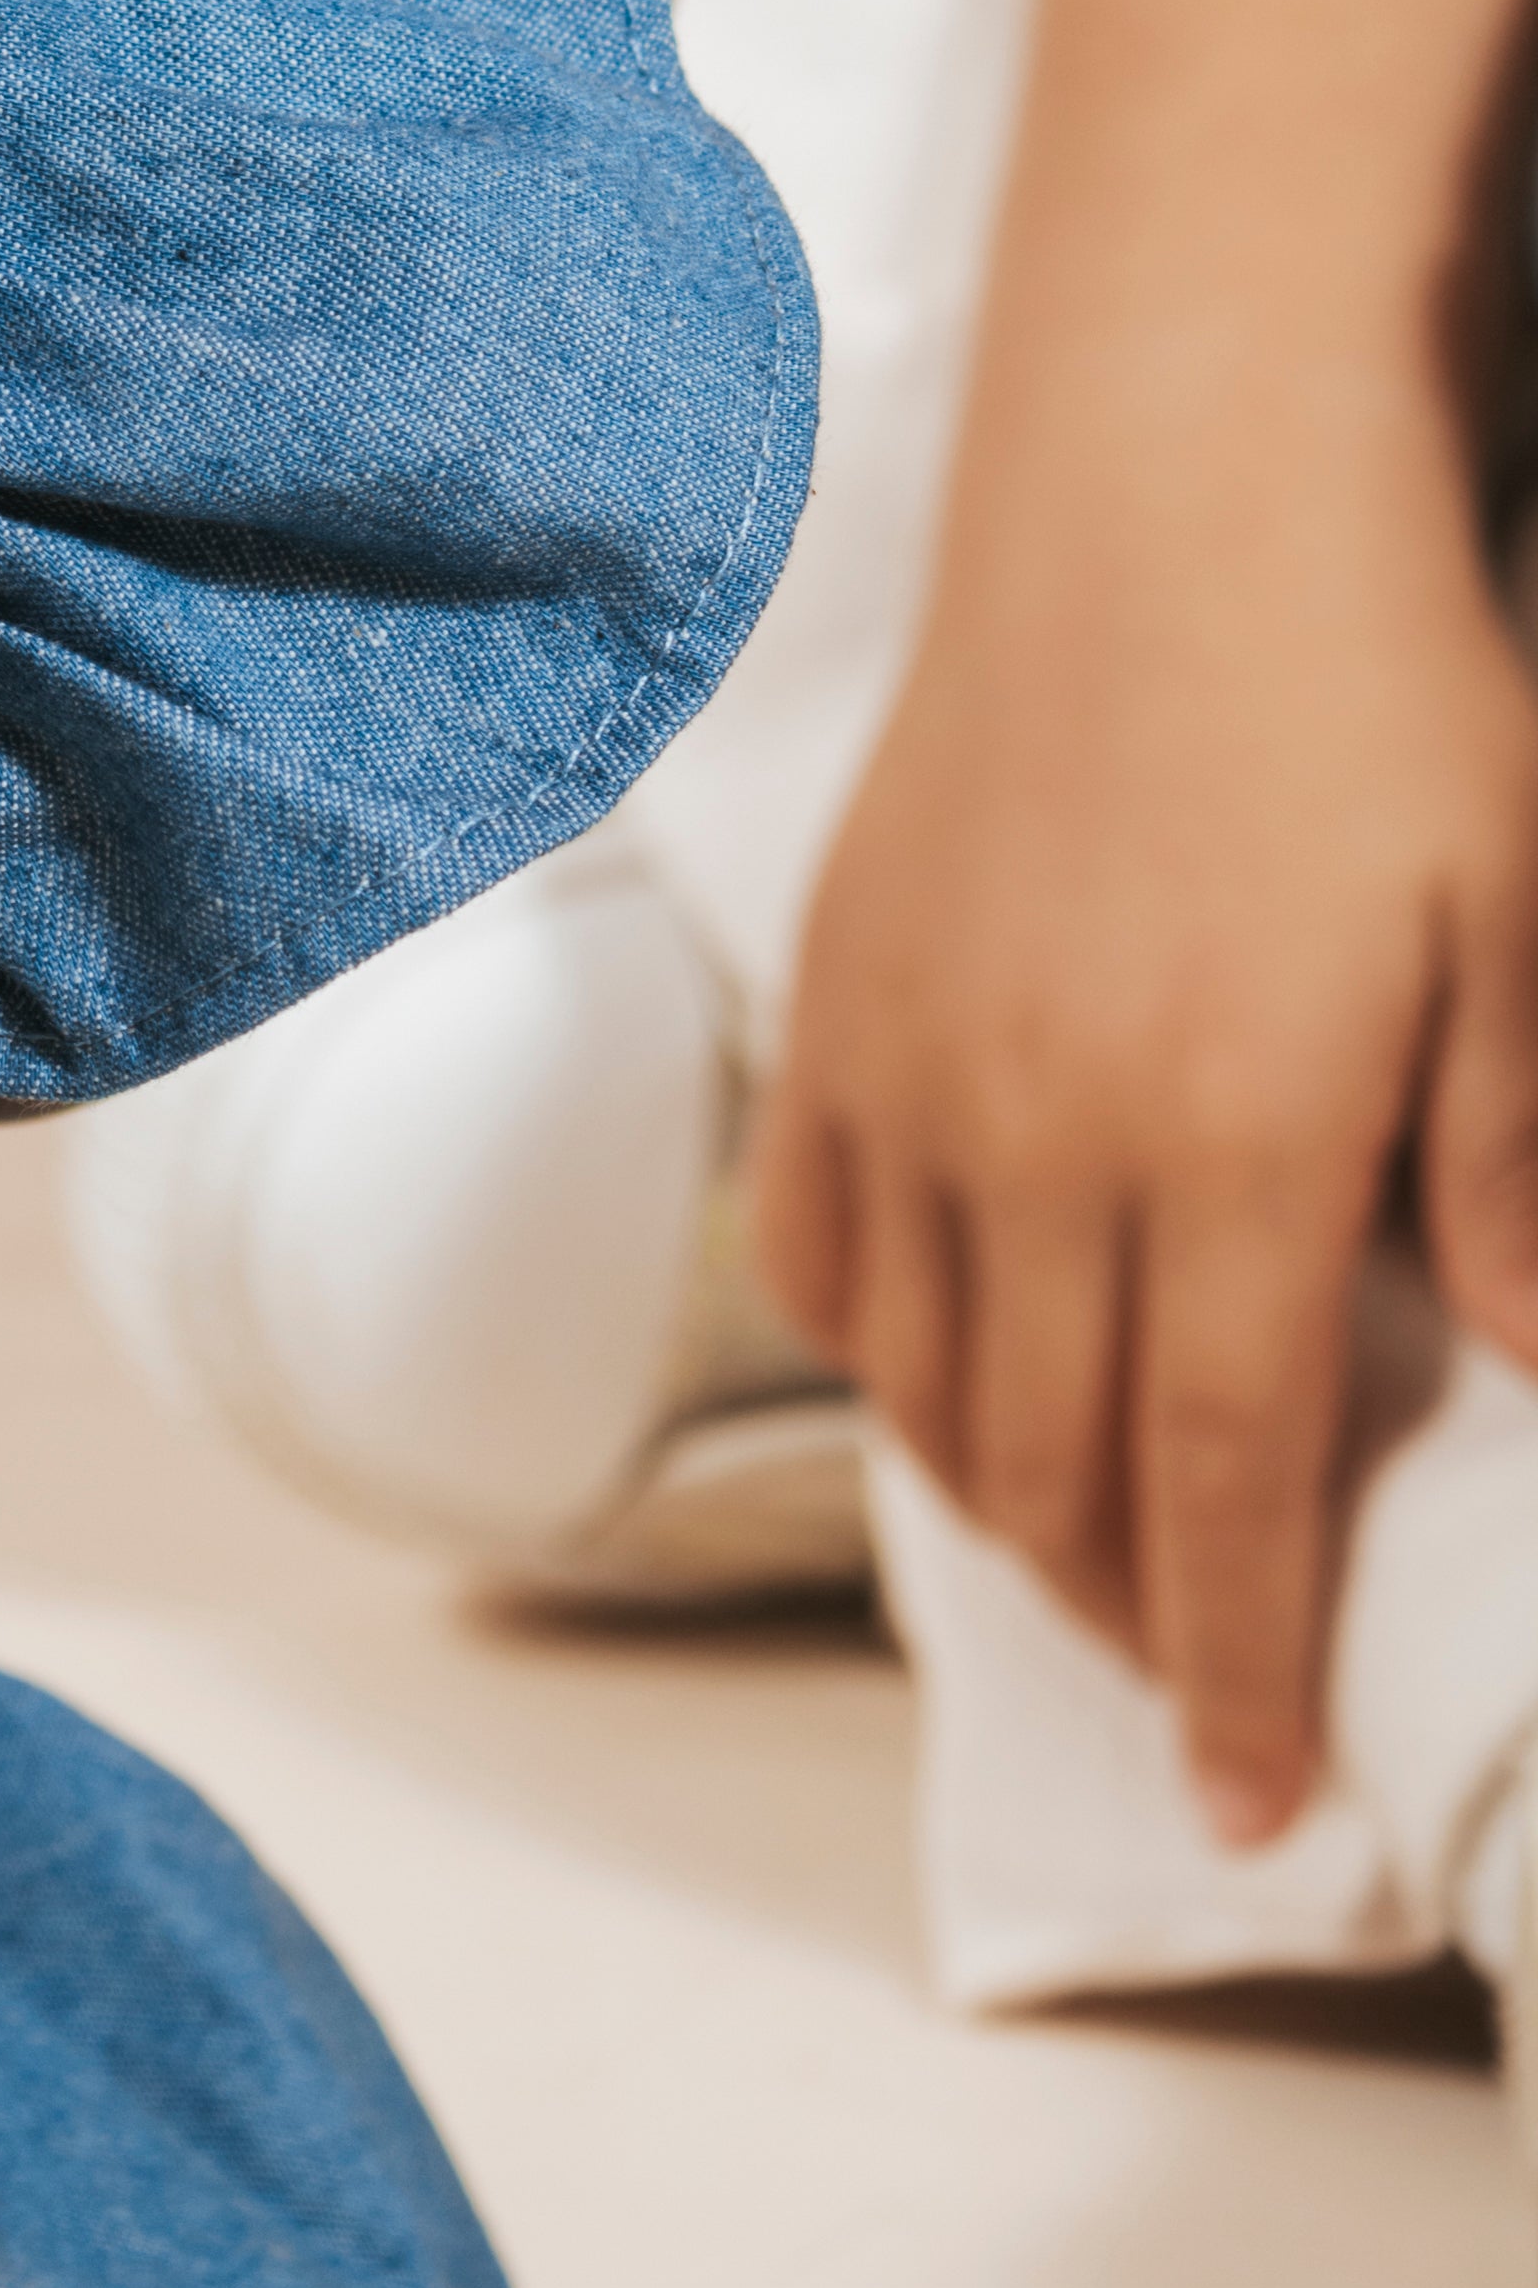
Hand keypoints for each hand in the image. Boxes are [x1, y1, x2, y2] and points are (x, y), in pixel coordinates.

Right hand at [758, 544, 1537, 1835]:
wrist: (1170, 482)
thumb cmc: (1377, 690)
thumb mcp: (1519, 930)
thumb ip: (1517, 1176)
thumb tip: (1525, 1376)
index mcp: (1226, 1140)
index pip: (1224, 1487)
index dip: (1240, 1673)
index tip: (1260, 1805)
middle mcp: (1039, 1132)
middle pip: (1058, 1470)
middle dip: (1134, 1628)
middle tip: (1199, 1704)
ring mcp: (913, 1062)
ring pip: (924, 1384)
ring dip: (1005, 1516)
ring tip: (1093, 1570)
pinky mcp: (836, 991)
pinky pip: (819, 1240)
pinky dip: (875, 1357)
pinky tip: (946, 1383)